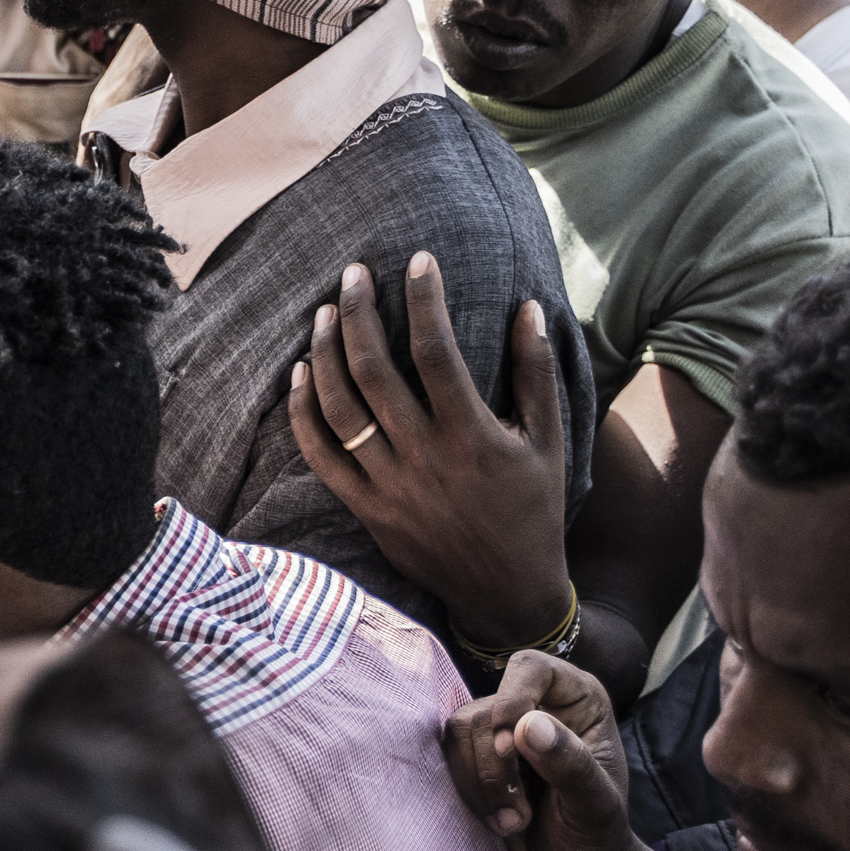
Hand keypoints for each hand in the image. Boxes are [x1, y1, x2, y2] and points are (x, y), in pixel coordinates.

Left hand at [289, 255, 572, 656]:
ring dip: (325, 355)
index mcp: (472, 436)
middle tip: (352, 274)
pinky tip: (299, 374)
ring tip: (322, 313)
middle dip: (359, 314)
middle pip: (375, 372)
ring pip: (340, 410)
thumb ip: (539, 373)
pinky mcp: (366, 509)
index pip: (438, 352)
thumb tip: (529, 307)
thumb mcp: (549, 441)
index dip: (425, 299)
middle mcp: (425, 458)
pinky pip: (321, 456)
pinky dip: (304, 413)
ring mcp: (389, 487)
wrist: (506, 591)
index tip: (418, 259)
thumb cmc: (534, 510)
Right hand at [442, 649, 637, 850]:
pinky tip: (497, 821)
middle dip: (495, 767)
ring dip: (480, 785)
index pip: (531, 669)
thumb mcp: (595, 806)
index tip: (509, 748)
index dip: (512, 699)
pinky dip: (467, 792)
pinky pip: (447, 757)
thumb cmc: (595, 837)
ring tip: (513, 823)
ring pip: (459, 733)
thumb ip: (570, 764)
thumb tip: (526, 725)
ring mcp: (501, 730)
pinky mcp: (475, 757)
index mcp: (577, 701)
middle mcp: (537, 705)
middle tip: (521, 813)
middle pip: (486, 710)